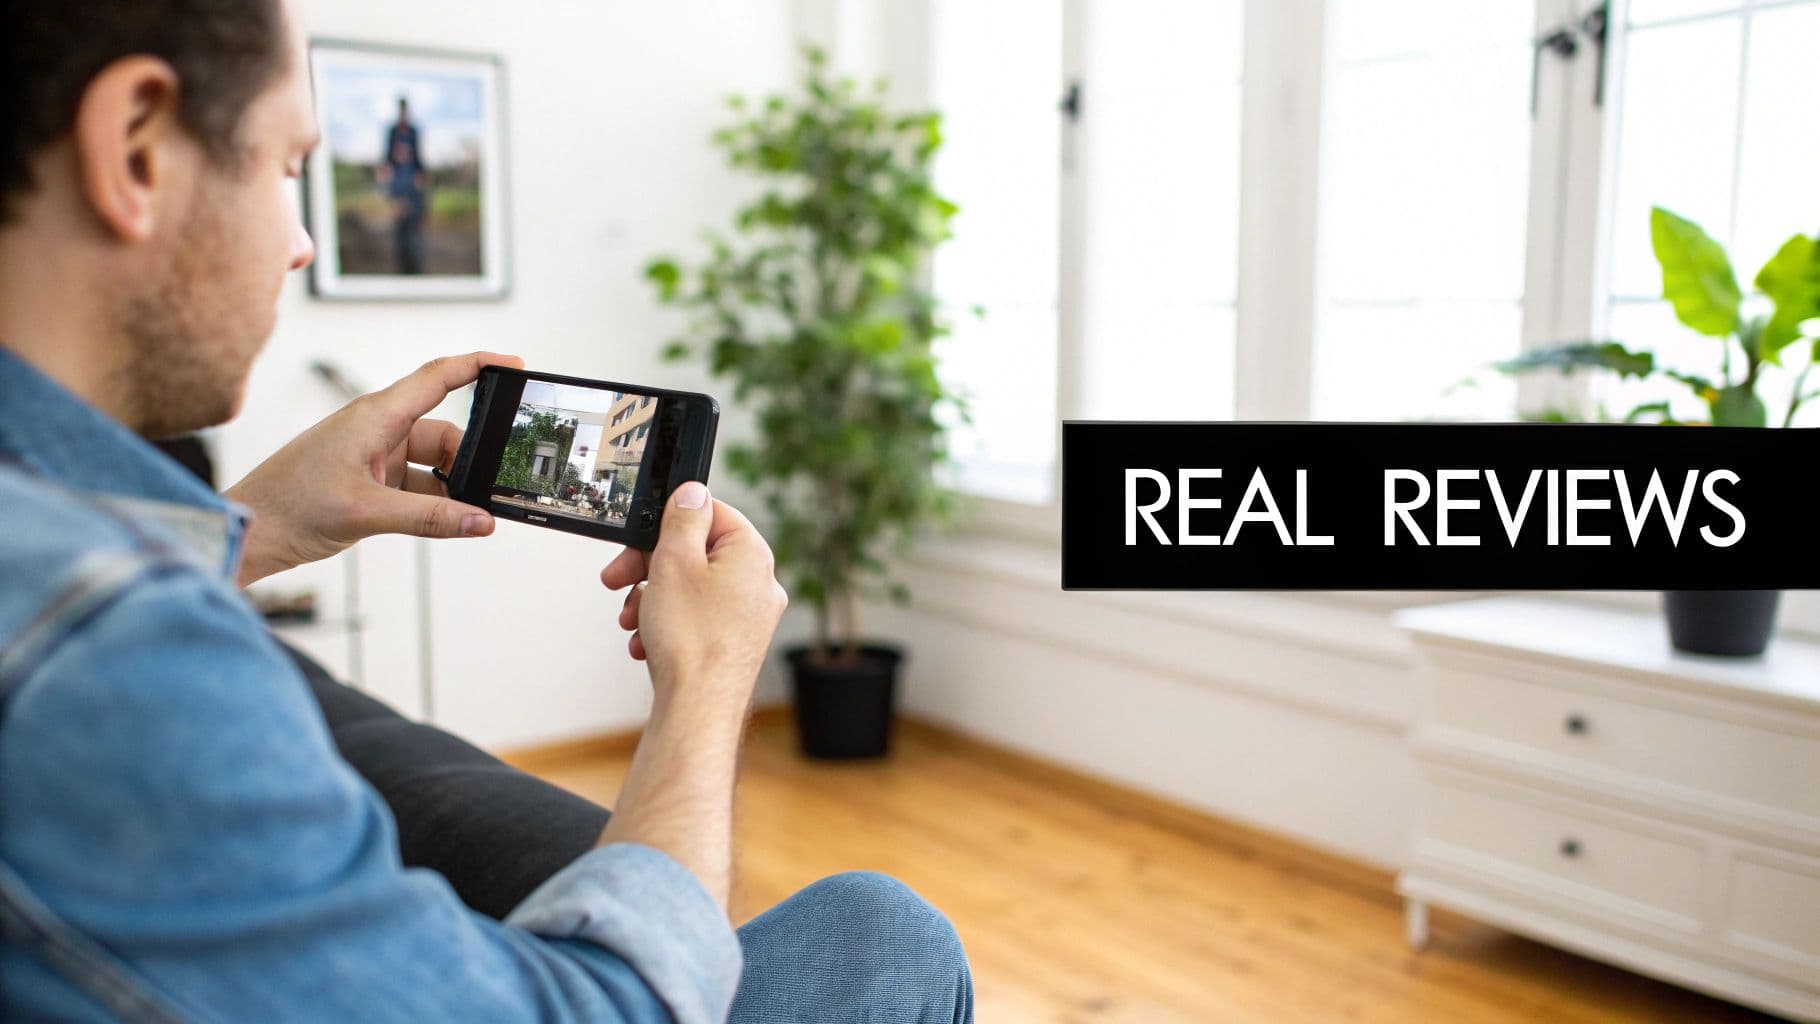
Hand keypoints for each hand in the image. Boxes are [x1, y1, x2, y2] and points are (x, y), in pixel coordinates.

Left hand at [225, 352, 522, 587]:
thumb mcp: (366, 513)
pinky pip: (416, 481)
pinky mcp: (369, 479)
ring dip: (450, 485)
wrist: (247, 531)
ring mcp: (373, 454)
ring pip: (432, 460)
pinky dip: (433, 499)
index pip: (438, 377)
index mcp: (374, 416)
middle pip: (443, 430)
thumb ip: (430, 517)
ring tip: (463, 514)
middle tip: (489, 486)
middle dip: (469, 457)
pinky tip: (443, 520)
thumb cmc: (287, 507)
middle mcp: (376, 428)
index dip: (478, 365)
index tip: (514, 364)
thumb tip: (480, 521)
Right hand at [600, 482, 786, 714]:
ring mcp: (750, 617)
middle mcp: (759, 583)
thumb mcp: (674, 562)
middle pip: (697, 554)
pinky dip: (668, 625)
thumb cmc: (690, 640)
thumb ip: (683, 519)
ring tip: (633, 619)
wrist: (698, 709)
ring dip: (653, 599)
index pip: (711, 513)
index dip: (668, 523)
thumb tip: (693, 493)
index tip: (641, 537)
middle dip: (650, 568)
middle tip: (619, 578)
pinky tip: (646, 641)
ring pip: (691, 590)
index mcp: (752, 554)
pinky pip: (696, 620)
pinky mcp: (736, 644)